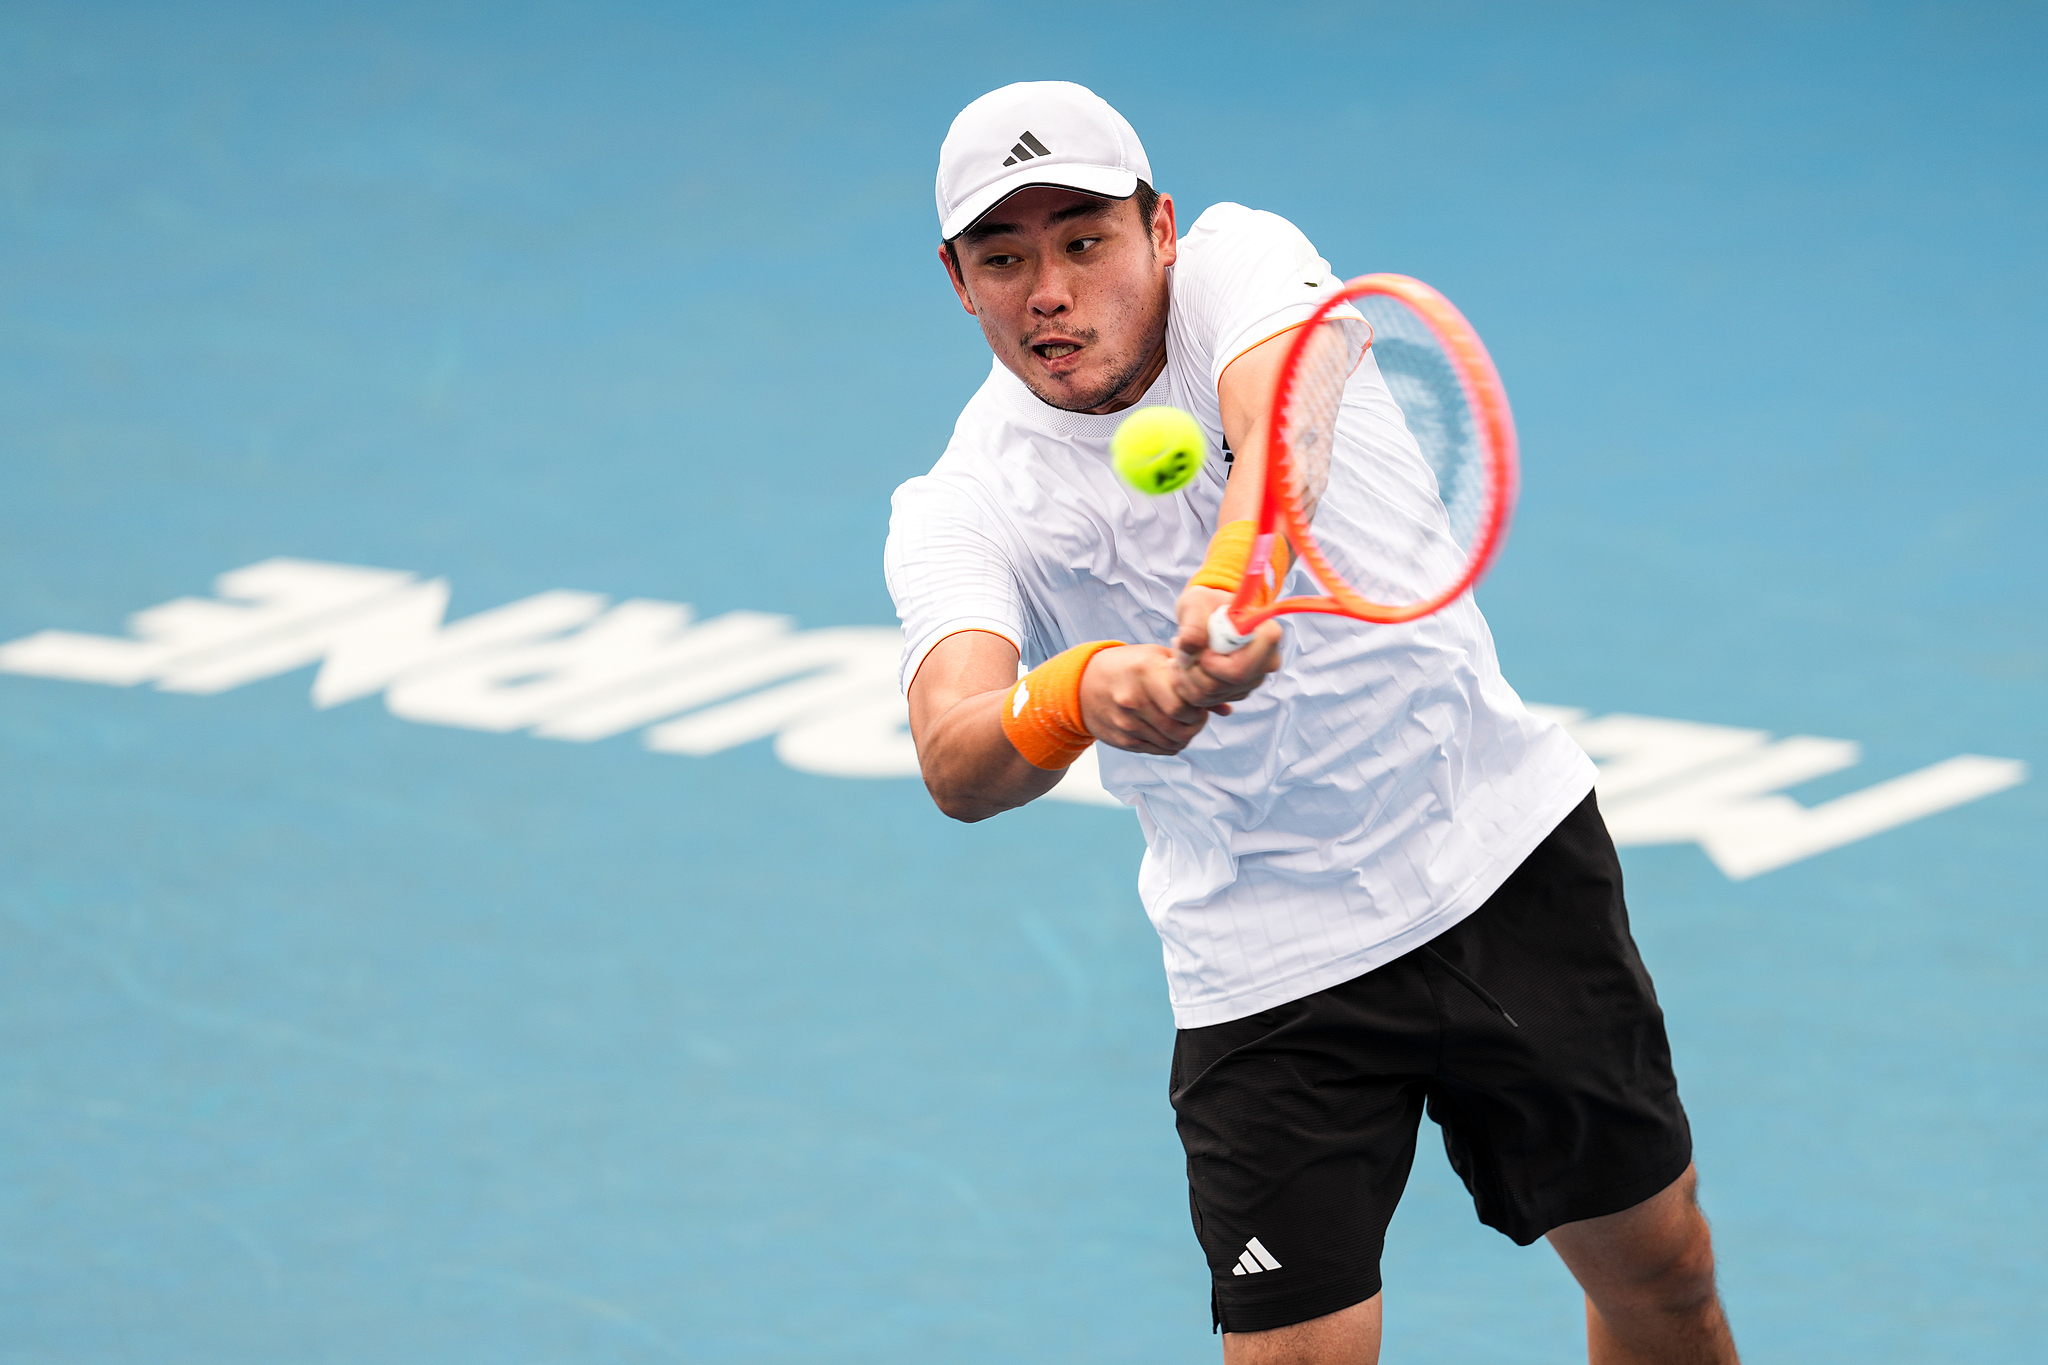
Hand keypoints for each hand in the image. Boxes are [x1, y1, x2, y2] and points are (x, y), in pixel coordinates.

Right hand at [1078, 644, 1216, 755]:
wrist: (1082, 684)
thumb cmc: (1130, 666)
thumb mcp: (1158, 658)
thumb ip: (1191, 677)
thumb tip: (1226, 708)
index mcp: (1144, 671)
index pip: (1182, 704)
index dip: (1198, 708)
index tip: (1199, 702)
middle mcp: (1132, 699)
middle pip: (1178, 727)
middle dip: (1195, 725)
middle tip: (1196, 716)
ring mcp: (1125, 722)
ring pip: (1172, 743)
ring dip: (1185, 736)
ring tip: (1183, 723)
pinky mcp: (1121, 740)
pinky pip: (1158, 750)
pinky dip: (1171, 744)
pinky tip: (1167, 730)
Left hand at [1173, 584, 1283, 707]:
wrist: (1207, 615)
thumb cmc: (1206, 604)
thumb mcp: (1196, 602)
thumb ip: (1193, 623)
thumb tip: (1189, 646)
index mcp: (1265, 635)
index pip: (1241, 667)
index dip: (1213, 663)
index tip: (1202, 647)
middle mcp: (1265, 662)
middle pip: (1224, 685)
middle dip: (1194, 670)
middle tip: (1181, 649)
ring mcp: (1251, 680)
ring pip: (1211, 695)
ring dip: (1186, 676)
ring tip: (1180, 653)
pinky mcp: (1236, 692)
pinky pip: (1205, 701)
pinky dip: (1186, 685)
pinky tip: (1185, 665)